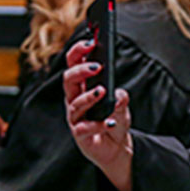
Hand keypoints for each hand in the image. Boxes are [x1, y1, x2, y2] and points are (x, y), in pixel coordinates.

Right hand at [63, 39, 133, 190]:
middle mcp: (74, 100)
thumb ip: (119, 95)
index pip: (74, 64)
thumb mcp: (121, 103)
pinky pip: (84, 128)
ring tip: (102, 91)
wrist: (116, 147)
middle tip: (96, 66)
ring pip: (75, 104)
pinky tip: (109, 121)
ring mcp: (76, 118)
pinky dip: (98, 124)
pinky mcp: (80, 135)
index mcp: (82, 87)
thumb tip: (118, 93)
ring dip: (89, 96)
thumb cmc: (114, 120)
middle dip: (79, 70)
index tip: (90, 42)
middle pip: (68, 80)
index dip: (78, 52)